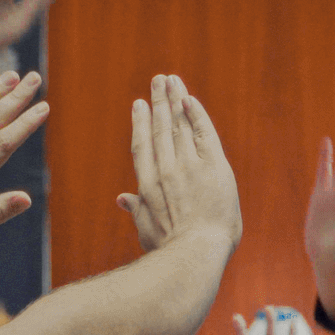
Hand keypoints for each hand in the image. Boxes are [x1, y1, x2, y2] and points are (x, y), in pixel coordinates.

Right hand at [116, 74, 241, 252]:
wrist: (195, 254)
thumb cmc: (170, 250)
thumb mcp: (147, 230)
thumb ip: (137, 210)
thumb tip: (122, 199)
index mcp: (148, 185)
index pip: (143, 146)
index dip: (141, 123)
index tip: (139, 105)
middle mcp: (166, 169)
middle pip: (161, 128)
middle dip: (159, 101)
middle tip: (158, 80)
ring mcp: (189, 166)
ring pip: (180, 124)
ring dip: (175, 99)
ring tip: (171, 80)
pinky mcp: (213, 166)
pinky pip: (203, 132)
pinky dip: (195, 114)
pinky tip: (189, 99)